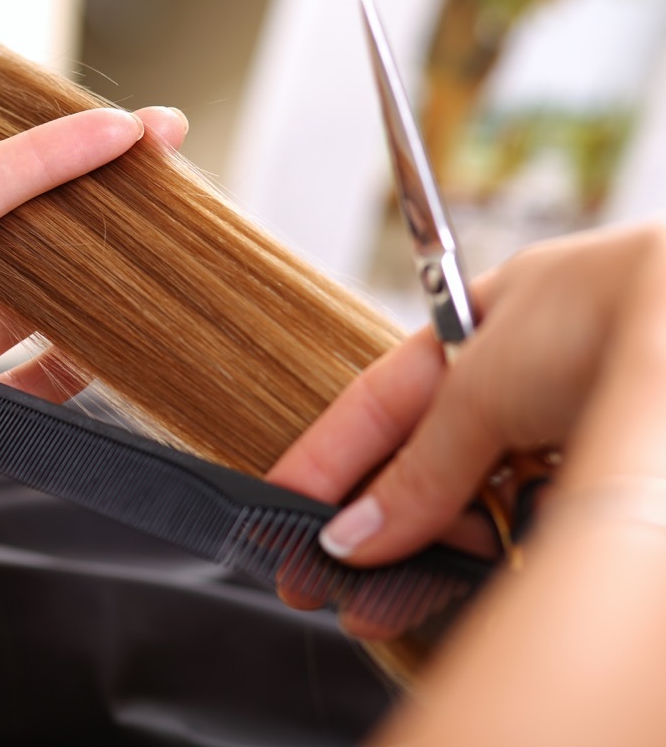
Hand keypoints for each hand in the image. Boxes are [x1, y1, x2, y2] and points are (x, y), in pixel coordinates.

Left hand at [0, 78, 188, 619]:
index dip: (44, 156)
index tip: (113, 126)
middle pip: (21, 238)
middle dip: (92, 197)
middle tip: (163, 155)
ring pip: (35, 308)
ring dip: (94, 277)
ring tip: (162, 240)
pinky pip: (23, 398)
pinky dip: (73, 375)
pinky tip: (115, 349)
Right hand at [267, 225, 665, 583]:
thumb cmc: (620, 305)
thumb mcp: (482, 383)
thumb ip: (416, 465)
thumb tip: (353, 529)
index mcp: (475, 332)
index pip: (377, 405)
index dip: (323, 461)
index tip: (281, 516)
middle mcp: (521, 378)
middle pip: (423, 462)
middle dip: (373, 524)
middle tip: (331, 582)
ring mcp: (567, 425)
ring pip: (476, 498)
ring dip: (432, 548)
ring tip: (394, 598)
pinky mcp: (608, 466)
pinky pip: (529, 517)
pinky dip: (497, 548)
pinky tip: (470, 573)